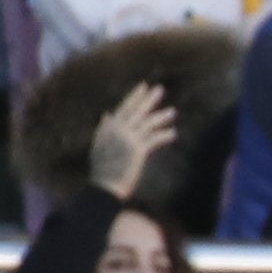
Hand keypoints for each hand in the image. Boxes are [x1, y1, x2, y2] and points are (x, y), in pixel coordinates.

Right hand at [88, 83, 179, 202]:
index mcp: (109, 127)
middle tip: (160, 89)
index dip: (135, 96)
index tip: (144, 86)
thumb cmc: (102, 169)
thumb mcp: (98, 145)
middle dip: (149, 99)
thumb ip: (104, 128)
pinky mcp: (138, 151)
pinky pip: (154, 140)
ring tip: (173, 112)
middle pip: (137, 111)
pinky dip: (164, 136)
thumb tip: (108, 114)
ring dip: (161, 117)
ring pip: (148, 124)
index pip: (124, 107)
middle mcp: (119, 130)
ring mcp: (128, 139)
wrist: (105, 186)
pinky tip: (173, 133)